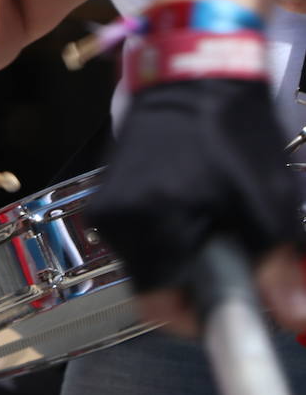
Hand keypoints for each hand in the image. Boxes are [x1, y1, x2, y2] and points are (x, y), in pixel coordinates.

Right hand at [89, 78, 305, 333]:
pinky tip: (197, 204)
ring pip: (148, 259)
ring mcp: (107, 205)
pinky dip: (171, 231)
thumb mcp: (266, 201)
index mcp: (147, 225)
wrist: (192, 76)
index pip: (159, 305)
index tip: (235, 302)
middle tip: (235, 255)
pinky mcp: (109, 192)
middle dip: (196, 280)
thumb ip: (278, 264)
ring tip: (217, 222)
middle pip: (155, 283)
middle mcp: (114, 220)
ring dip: (184, 254)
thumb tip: (291, 318)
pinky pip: (141, 234)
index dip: (200, 317)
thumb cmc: (229, 134)